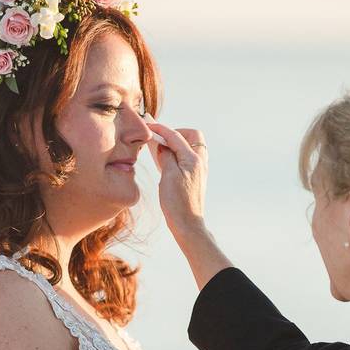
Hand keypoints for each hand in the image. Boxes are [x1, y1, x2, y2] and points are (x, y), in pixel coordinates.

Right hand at [147, 122, 208, 239]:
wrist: (188, 224)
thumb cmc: (177, 202)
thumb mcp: (168, 176)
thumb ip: (166, 156)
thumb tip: (163, 145)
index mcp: (194, 159)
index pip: (176, 136)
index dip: (161, 129)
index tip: (149, 124)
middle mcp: (200, 162)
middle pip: (192, 136)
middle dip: (176, 133)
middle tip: (161, 140)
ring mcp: (199, 170)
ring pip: (191, 147)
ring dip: (176, 144)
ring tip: (161, 150)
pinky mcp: (195, 178)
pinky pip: (188, 158)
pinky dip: (178, 155)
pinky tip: (166, 162)